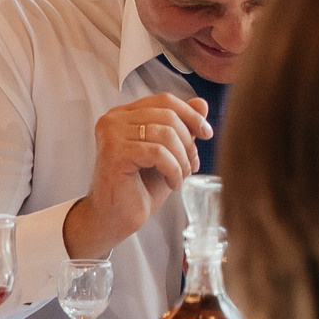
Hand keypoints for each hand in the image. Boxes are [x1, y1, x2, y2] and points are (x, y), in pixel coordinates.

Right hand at [64, 93, 211, 258]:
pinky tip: (173, 184)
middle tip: (192, 165)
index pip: (165, 100)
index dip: (191, 115)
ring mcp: (111, 134)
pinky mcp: (114, 152)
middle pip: (168, 115)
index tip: (206, 134)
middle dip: (188, 142)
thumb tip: (201, 103)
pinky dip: (173, 169)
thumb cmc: (140, 187)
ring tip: (182, 176)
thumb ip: (182, 127)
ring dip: (182, 159)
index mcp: (124, 114)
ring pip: (165, 133)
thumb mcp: (169, 153)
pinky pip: (158, 153)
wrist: (115, 217)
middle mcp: (113, 119)